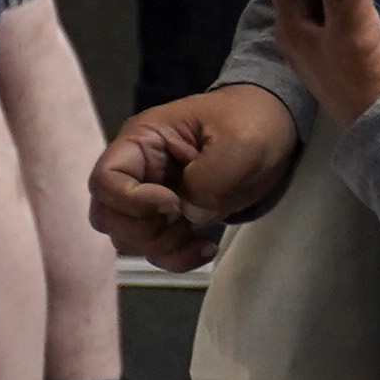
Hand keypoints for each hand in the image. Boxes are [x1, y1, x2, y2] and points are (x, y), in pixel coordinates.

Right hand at [89, 87, 298, 265]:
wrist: (274, 127)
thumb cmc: (251, 121)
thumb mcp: (239, 141)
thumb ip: (209, 178)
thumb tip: (190, 213)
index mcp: (142, 142)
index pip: (105, 181)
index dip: (132, 202)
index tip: (175, 204)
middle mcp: (138, 172)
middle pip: (108, 216)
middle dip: (145, 229)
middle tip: (185, 218)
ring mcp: (152, 197)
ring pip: (128, 238)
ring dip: (163, 245)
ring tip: (200, 230)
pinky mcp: (172, 218)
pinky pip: (156, 250)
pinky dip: (177, 258)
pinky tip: (206, 246)